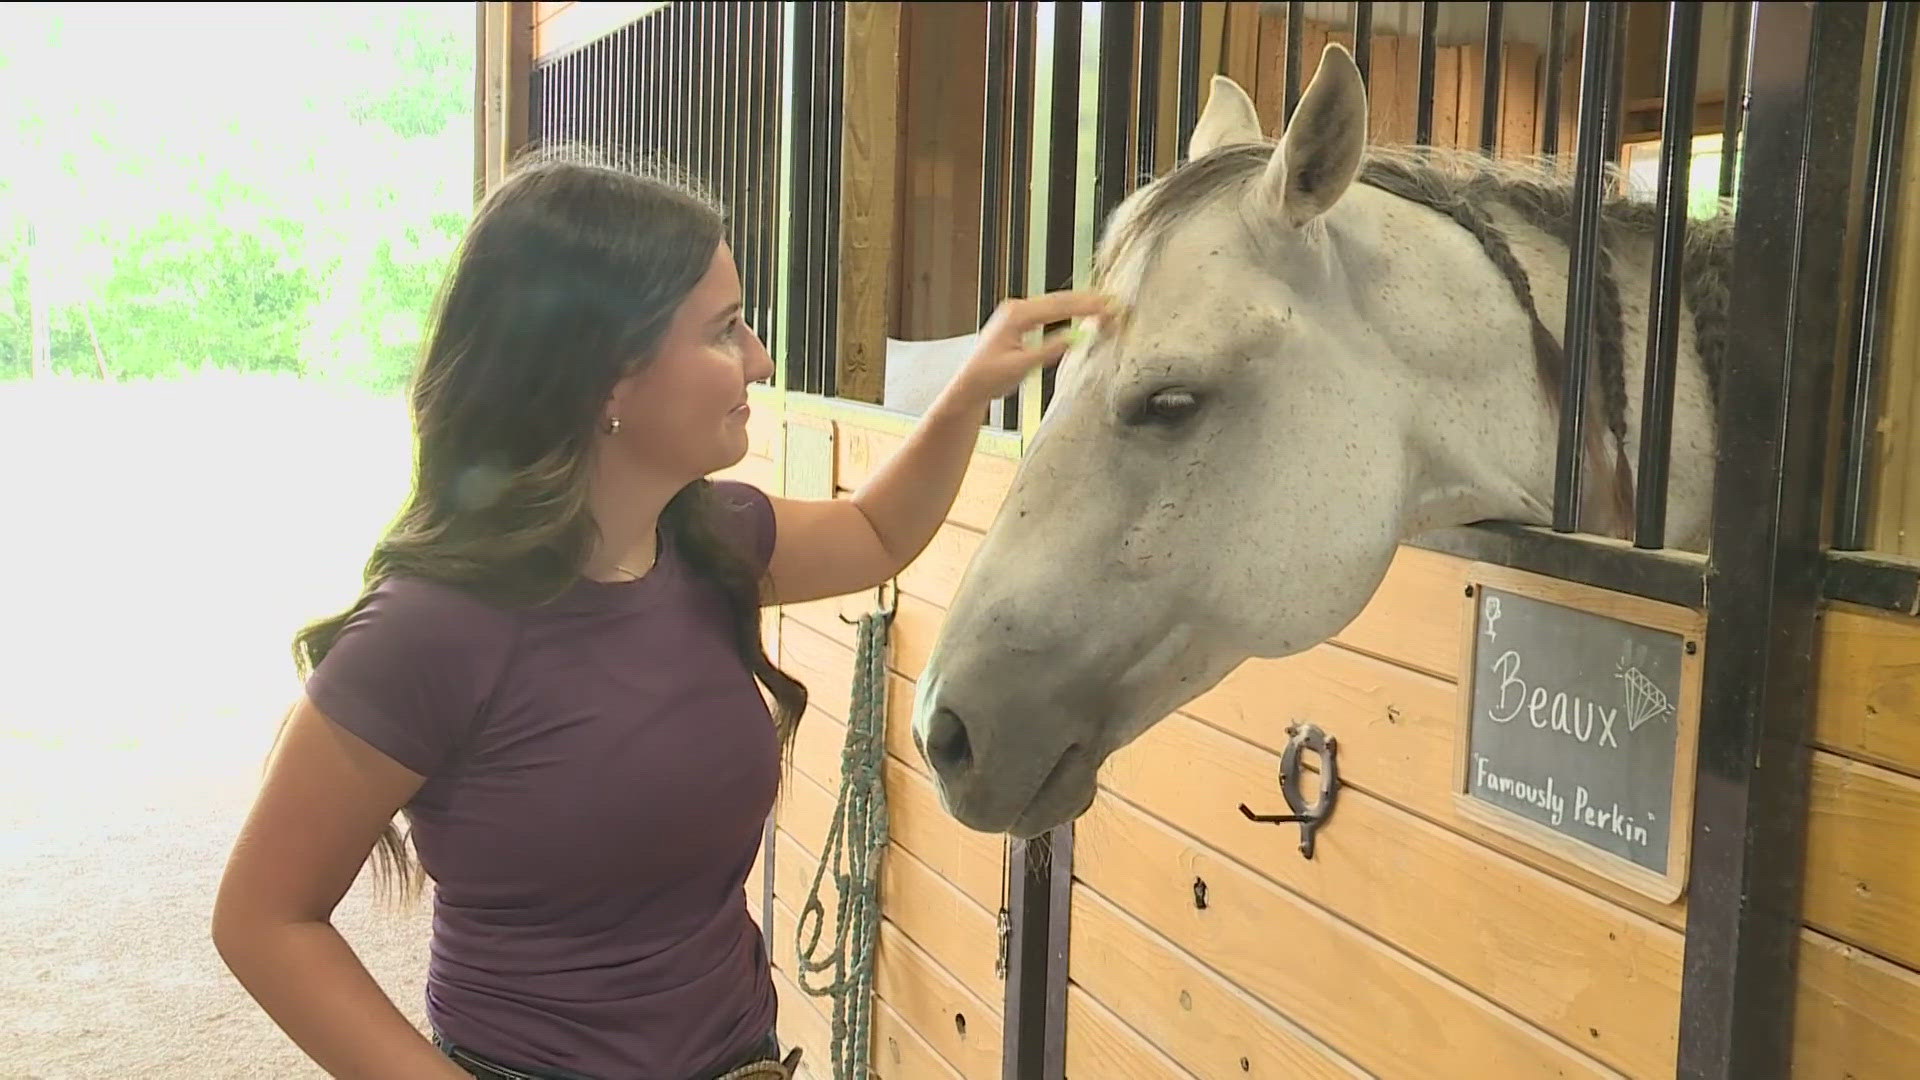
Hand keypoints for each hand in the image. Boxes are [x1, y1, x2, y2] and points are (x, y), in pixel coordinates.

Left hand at [947, 290, 1114, 405]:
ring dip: (1079, 304)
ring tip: (1103, 306)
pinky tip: (1081, 312)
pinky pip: (1048, 310)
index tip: (1107, 307)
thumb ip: (1048, 351)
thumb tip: (1074, 338)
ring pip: (1055, 303)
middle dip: (1087, 301)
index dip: (1086, 306)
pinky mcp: (1019, 320)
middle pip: (1059, 300)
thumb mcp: (1021, 367)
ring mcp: (1017, 312)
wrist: (970, 384)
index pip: (1058, 306)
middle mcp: (1016, 308)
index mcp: (1016, 315)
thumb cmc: (989, 377)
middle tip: (1112, 303)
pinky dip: (1067, 310)